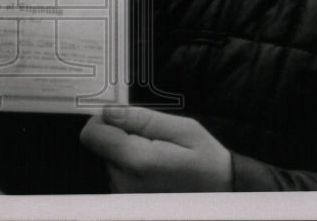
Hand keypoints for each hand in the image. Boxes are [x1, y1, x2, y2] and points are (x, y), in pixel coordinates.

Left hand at [80, 106, 231, 192]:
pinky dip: (131, 169)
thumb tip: (108, 112)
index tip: (124, 118)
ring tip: (158, 158)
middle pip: (101, 147)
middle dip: (120, 137)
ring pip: (109, 161)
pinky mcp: (128, 204)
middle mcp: (124, 184)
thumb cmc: (207, 161)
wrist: (224, 195)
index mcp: (137, 162)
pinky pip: (118, 176)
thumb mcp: (183, 130)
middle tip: (152, 140)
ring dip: (126, 154)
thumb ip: (142, 119)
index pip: (92, 135)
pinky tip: (155, 172)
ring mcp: (125, 197)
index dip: (103, 120)